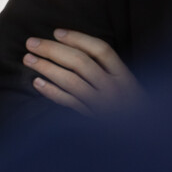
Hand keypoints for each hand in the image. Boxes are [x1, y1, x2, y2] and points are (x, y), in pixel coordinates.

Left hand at [23, 29, 143, 115]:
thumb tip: (71, 46)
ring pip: (71, 82)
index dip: (77, 38)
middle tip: (31, 43)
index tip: (56, 32)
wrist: (142, 138)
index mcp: (125, 76)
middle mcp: (114, 89)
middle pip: (81, 63)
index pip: (101, 50)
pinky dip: (51, 92)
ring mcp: (102, 106)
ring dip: (47, 68)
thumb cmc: (130, 106)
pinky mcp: (91, 121)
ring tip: (28, 59)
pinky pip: (68, 103)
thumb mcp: (127, 85)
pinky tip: (37, 82)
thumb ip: (106, 69)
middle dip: (53, 50)